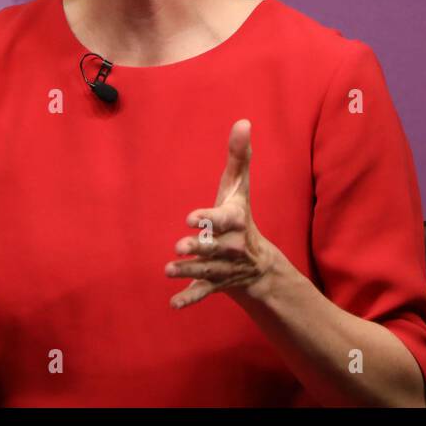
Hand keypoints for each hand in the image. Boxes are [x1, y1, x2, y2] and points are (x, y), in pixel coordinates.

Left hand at [166, 119, 277, 308]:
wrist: (256, 262)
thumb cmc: (240, 216)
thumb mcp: (239, 188)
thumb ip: (239, 156)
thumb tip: (243, 121)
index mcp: (236, 222)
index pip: (224, 220)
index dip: (209, 219)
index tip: (191, 218)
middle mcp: (231, 246)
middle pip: (214, 248)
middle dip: (198, 248)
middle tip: (179, 246)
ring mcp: (223, 268)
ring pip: (205, 270)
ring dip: (187, 271)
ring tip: (168, 269)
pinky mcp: (214, 284)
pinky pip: (202, 293)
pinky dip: (189, 299)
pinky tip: (173, 304)